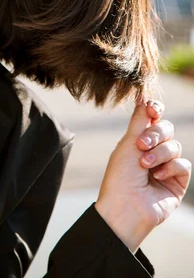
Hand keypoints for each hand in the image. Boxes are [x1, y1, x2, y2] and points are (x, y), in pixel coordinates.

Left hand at [95, 100, 191, 252]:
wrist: (126, 206)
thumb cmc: (120, 176)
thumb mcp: (128, 144)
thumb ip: (139, 121)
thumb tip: (143, 97)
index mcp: (139, 140)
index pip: (153, 118)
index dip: (155, 110)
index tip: (152, 109)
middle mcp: (153, 151)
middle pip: (166, 128)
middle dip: (156, 134)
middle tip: (141, 145)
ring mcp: (166, 166)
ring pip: (175, 146)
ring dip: (160, 153)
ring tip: (145, 165)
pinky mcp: (177, 181)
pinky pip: (184, 165)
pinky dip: (170, 168)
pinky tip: (157, 177)